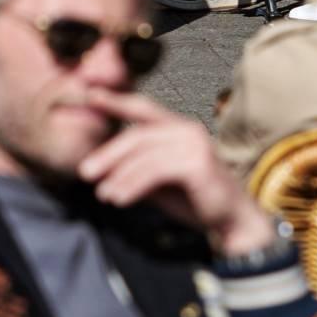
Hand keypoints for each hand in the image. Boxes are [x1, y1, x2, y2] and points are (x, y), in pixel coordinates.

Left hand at [78, 89, 275, 255]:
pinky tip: (119, 199)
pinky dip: (132, 185)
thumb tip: (105, 172)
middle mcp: (187, 129)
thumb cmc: (196, 199)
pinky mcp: (196, 162)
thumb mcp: (160, 182)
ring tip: (103, 195)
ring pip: (144, 154)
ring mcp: (193, 144)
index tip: (90, 95)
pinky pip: (155, 171)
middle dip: (108, 153)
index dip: (117, 100)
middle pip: (138, 135)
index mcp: (179, 128)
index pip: (143, 108)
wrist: (231, 221)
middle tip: (85, 172)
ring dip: (118, 175)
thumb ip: (138, 171)